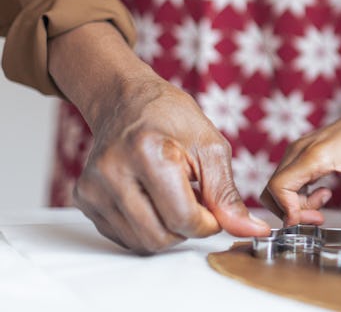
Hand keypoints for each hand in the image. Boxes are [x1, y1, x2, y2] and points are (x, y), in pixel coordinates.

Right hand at [49, 23, 269, 252]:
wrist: (128, 101)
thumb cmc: (171, 118)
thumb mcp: (211, 147)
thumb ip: (227, 194)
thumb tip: (252, 228)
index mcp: (147, 151)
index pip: (182, 217)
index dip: (208, 222)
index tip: (215, 209)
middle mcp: (112, 170)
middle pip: (160, 237)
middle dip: (187, 228)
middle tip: (196, 201)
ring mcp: (93, 187)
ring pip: (141, 243)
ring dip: (167, 230)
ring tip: (175, 196)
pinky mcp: (84, 199)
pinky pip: (124, 237)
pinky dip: (147, 227)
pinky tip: (153, 199)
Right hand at [260, 107, 340, 225]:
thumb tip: (338, 224)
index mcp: (314, 153)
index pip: (277, 187)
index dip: (289, 211)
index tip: (314, 220)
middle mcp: (301, 147)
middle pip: (273, 189)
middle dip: (292, 210)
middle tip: (319, 217)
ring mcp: (301, 147)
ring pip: (279, 185)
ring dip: (297, 203)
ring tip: (325, 203)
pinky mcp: (306, 150)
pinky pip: (289, 177)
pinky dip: (300, 193)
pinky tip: (325, 194)